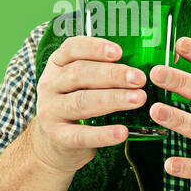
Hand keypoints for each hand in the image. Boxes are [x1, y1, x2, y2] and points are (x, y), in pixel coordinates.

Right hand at [30, 35, 147, 173]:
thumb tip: (140, 65)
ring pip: (81, 102)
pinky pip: (81, 135)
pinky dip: (103, 134)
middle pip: (79, 74)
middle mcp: (50, 85)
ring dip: (113, 99)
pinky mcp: (57, 136)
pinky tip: (122, 132)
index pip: (71, 48)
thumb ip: (102, 71)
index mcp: (57, 65)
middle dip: (112, 75)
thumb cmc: (76, 104)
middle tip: (139, 78)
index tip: (119, 52)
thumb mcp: (80, 83)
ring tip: (138, 99)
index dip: (95, 48)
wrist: (54, 142)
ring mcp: (50, 111)